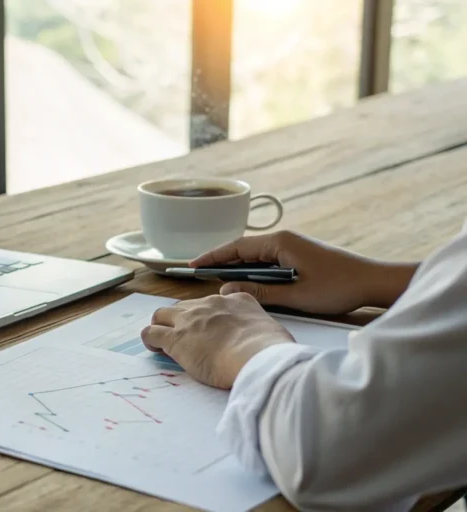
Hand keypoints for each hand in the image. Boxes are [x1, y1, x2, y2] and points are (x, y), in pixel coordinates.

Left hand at [141, 293, 293, 388]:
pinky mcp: (175, 338)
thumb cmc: (270, 348)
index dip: (207, 315)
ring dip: (161, 326)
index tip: (208, 328)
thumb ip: (259, 325)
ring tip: (164, 341)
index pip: (213, 302)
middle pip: (185, 306)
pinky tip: (155, 349)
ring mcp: (189, 319)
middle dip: (181, 320)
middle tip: (184, 337)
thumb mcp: (270, 327)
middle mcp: (209, 304)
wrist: (257, 355)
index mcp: (235, 300)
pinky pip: (151, 332)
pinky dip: (150, 339)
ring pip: (162, 314)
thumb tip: (262, 334)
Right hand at [189, 230, 417, 314]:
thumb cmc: (338, 287)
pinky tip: (245, 281)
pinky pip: (267, 259)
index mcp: (280, 242)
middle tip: (198, 273)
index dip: (212, 256)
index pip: (236, 247)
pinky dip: (252, 269)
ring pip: (255, 255)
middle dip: (220, 260)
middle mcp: (284, 239)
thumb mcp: (295, 294)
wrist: (374, 281)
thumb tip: (227, 291)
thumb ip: (259, 292)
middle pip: (243, 248)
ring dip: (236, 266)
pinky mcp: (299, 255)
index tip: (192, 264)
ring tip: (215, 278)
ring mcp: (292, 246)